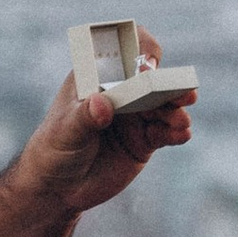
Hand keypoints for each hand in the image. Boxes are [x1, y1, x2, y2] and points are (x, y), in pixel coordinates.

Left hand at [15, 34, 195, 215]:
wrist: (59, 187)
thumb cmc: (54, 147)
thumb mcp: (66, 130)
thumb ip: (84, 117)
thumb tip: (102, 103)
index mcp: (99, 76)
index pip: (125, 50)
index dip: (142, 49)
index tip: (148, 66)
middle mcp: (121, 92)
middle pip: (153, 78)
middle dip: (170, 82)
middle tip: (183, 91)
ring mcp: (135, 116)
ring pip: (165, 105)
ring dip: (177, 109)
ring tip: (180, 121)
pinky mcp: (145, 141)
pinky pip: (167, 132)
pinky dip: (177, 132)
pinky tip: (181, 135)